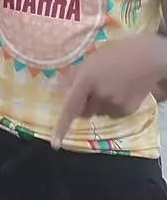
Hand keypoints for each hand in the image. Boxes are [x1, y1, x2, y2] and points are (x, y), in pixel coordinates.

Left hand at [51, 34, 166, 149]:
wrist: (146, 59)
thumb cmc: (115, 54)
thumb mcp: (91, 60)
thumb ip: (76, 75)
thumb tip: (61, 88)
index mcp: (87, 79)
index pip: (70, 107)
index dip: (62, 127)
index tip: (55, 144)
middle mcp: (99, 95)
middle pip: (83, 112)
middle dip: (84, 105)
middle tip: (91, 92)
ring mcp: (113, 105)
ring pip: (98, 113)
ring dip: (99, 105)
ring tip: (110, 87)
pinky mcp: (126, 111)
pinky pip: (112, 114)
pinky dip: (112, 107)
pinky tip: (120, 92)